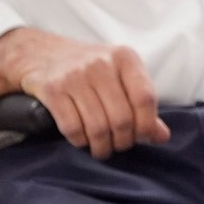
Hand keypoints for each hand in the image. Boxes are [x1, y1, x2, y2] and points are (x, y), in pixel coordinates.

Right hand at [0, 27, 167, 159]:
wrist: (41, 53)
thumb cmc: (89, 69)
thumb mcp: (120, 75)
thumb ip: (141, 103)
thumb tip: (162, 137)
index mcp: (125, 58)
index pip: (145, 98)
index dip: (146, 125)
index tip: (143, 137)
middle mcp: (101, 64)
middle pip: (122, 118)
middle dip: (123, 141)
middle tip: (119, 146)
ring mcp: (75, 76)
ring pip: (97, 127)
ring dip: (102, 146)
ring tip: (102, 149)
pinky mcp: (52, 90)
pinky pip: (72, 128)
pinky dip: (80, 141)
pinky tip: (82, 140)